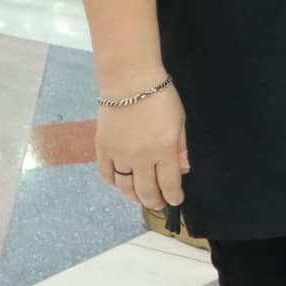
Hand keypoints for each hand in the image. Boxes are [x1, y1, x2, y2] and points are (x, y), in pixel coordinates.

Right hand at [96, 82, 187, 211]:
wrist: (129, 81)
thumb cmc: (161, 97)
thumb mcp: (180, 121)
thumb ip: (181, 148)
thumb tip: (183, 169)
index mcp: (163, 151)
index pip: (169, 183)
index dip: (173, 196)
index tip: (176, 201)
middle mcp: (141, 158)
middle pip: (146, 190)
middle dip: (154, 201)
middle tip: (159, 205)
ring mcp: (119, 155)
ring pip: (125, 187)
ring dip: (134, 197)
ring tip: (141, 199)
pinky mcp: (103, 149)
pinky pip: (107, 174)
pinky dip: (113, 183)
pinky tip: (120, 184)